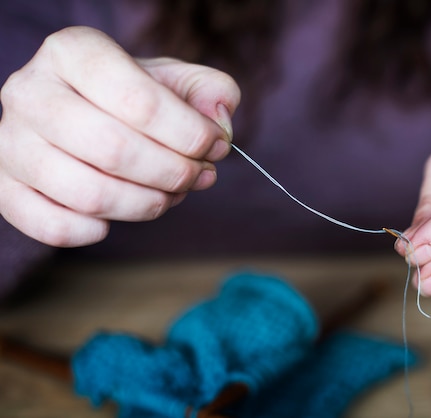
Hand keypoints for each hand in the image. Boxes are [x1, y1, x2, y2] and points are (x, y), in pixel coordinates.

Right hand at [0, 26, 239, 246]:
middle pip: (114, 150)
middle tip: (201, 175)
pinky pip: (52, 226)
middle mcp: (31, 92)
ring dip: (147, 205)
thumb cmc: (131, 97)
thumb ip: (210, 91)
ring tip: (171, 194)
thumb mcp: (174, 79)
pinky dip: (94, 231)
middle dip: (174, 172)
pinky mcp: (5, 188)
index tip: (217, 145)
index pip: (140, 100)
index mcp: (74, 53)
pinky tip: (117, 219)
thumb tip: (218, 122)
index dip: (190, 133)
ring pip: (88, 194)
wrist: (78, 110)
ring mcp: (11, 143)